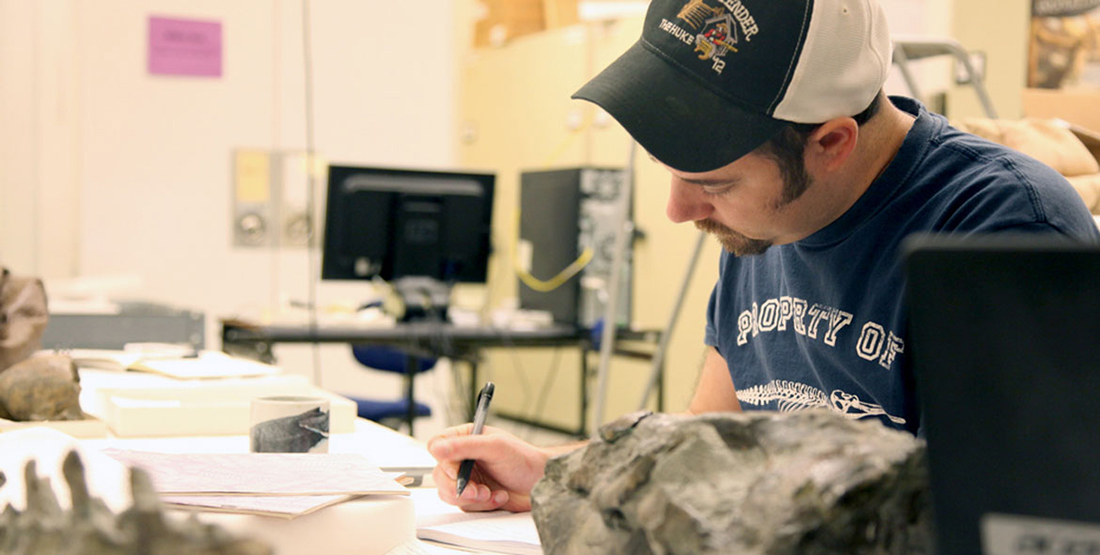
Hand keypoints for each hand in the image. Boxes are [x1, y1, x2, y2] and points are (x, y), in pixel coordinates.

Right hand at [427, 424, 549, 511]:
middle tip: (477, 491)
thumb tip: (438, 448)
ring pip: (449, 493)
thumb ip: (465, 446)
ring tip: (491, 493)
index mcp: (465, 438)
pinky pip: (465, 506)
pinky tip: (498, 497)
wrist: (541, 484)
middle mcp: (464, 458)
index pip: (437, 446)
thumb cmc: (524, 460)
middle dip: (459, 486)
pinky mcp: (474, 496)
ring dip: (472, 497)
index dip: (443, 461)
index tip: (456, 471)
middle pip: (439, 475)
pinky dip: (483, 504)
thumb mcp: (495, 447)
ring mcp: (468, 478)